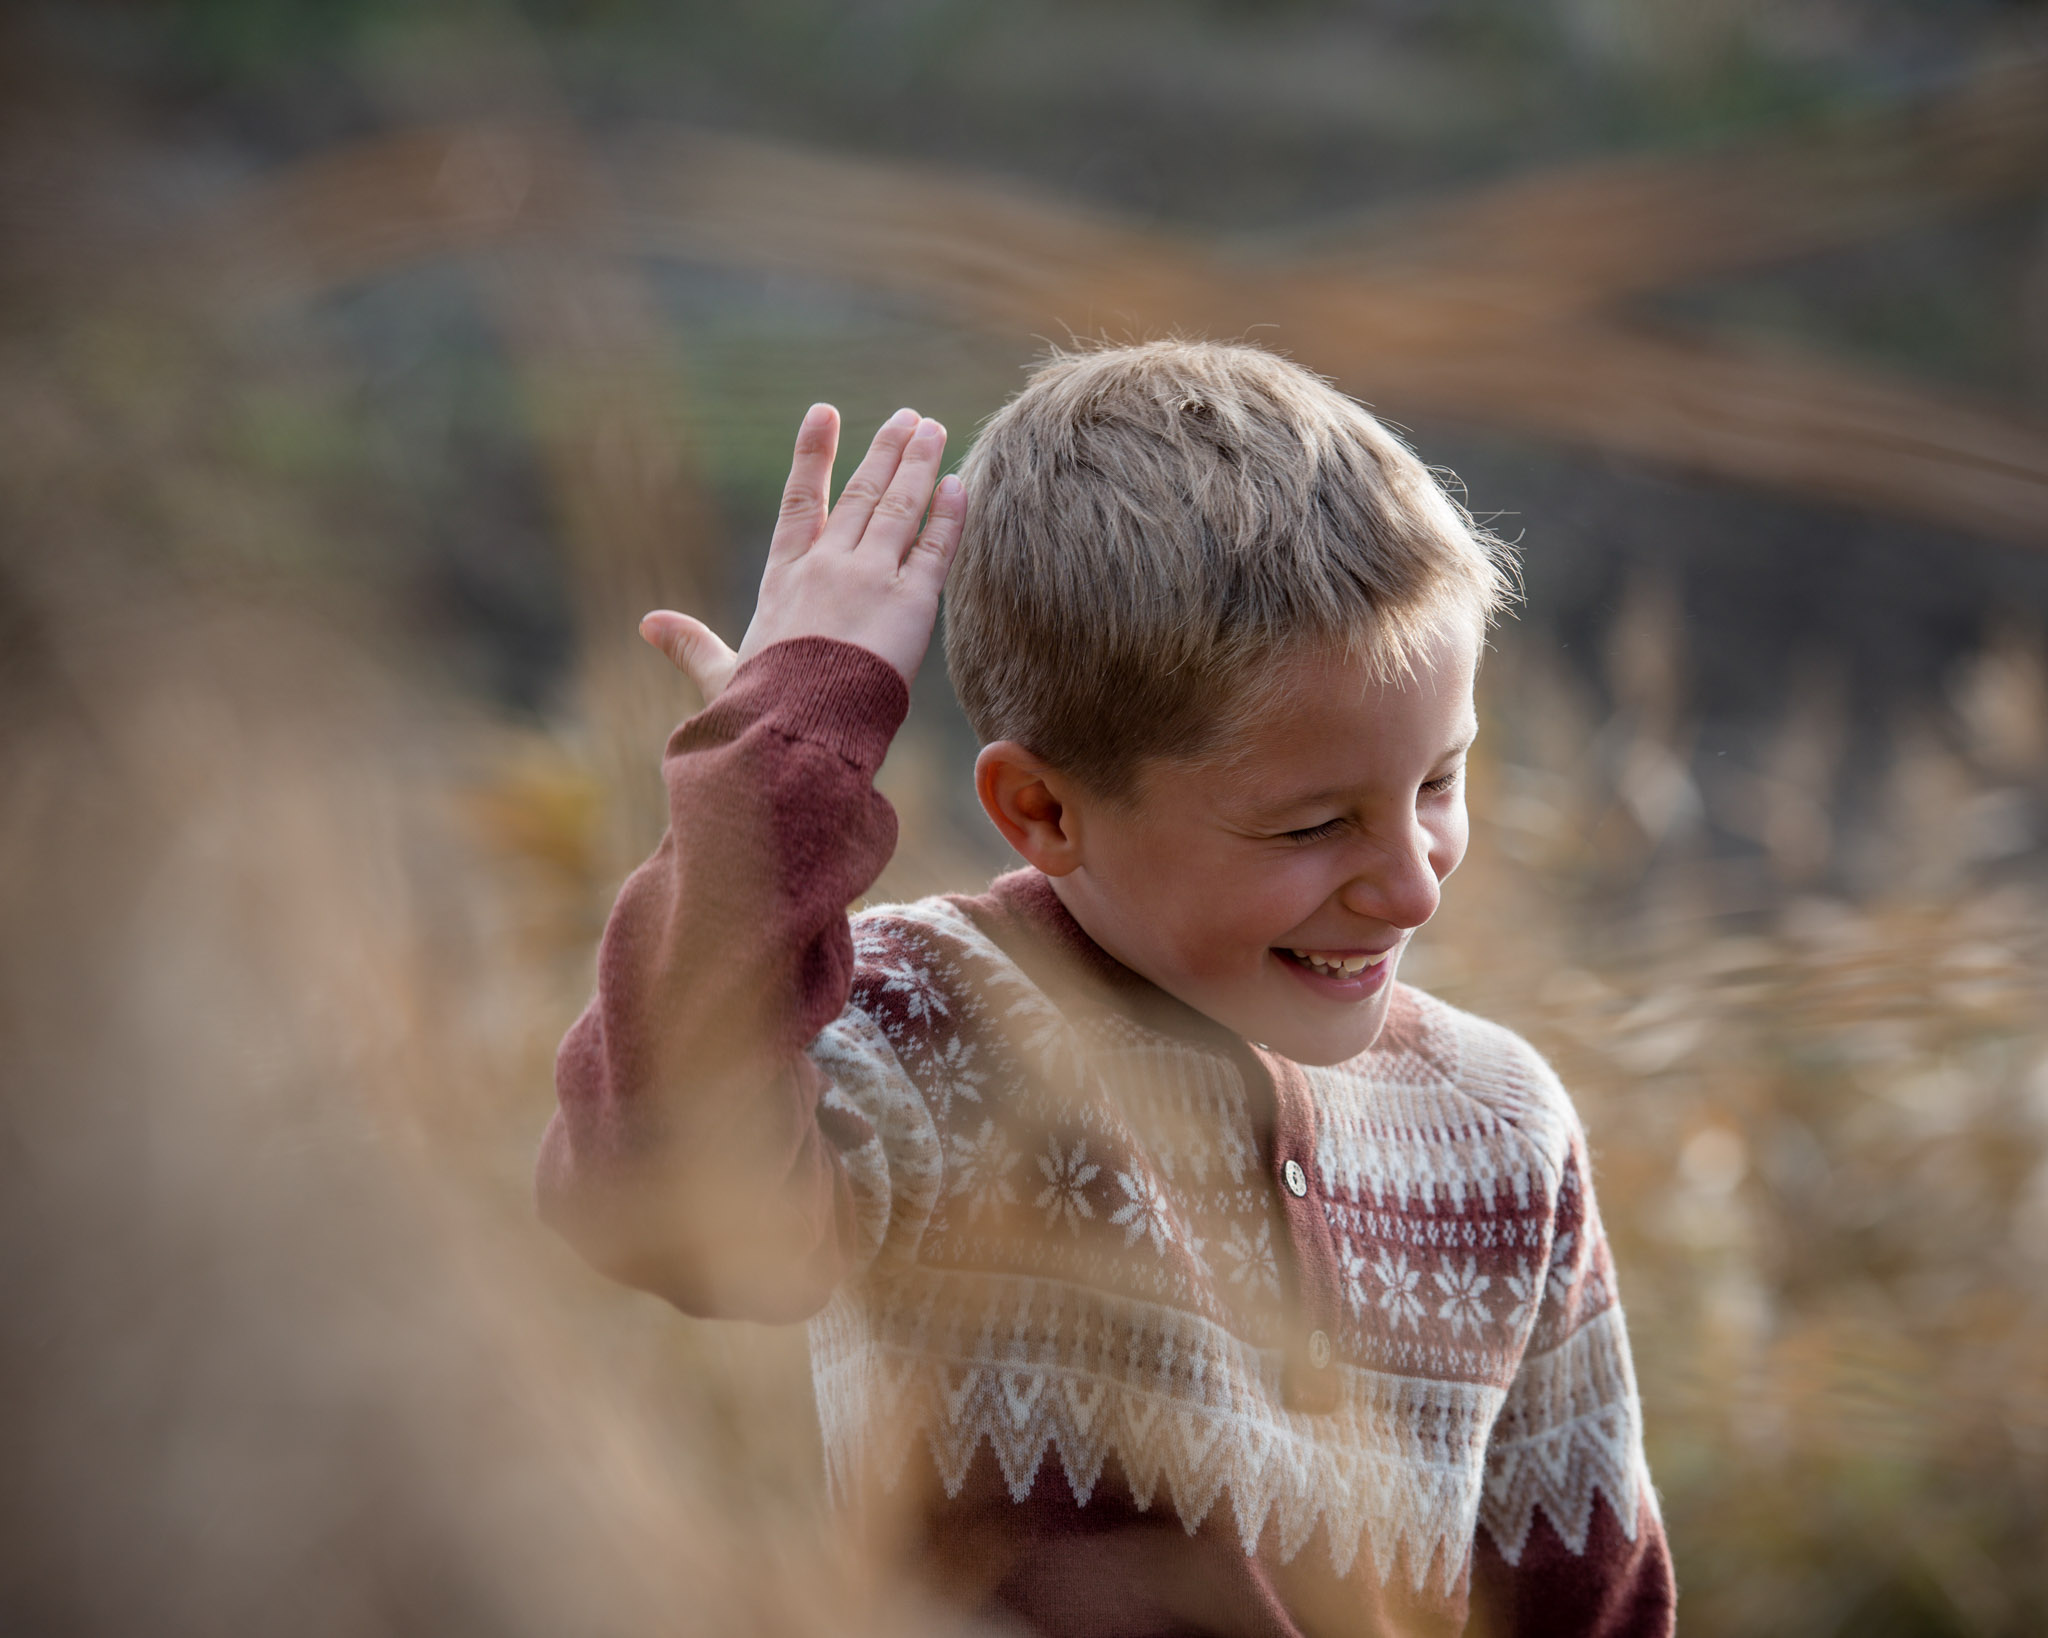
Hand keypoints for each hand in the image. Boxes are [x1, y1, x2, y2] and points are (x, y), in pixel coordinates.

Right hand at [640, 403, 964, 703]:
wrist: (800, 730)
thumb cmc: (759, 711)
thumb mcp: (719, 672)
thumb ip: (690, 644)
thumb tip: (648, 625)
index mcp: (784, 579)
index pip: (800, 502)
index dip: (812, 455)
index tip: (824, 412)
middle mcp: (829, 567)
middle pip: (860, 494)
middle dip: (884, 450)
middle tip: (908, 418)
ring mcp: (871, 580)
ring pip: (899, 507)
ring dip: (918, 465)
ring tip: (934, 431)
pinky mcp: (911, 603)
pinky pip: (936, 548)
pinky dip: (949, 515)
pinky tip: (958, 484)